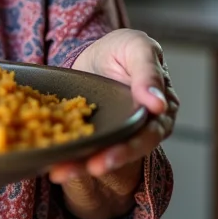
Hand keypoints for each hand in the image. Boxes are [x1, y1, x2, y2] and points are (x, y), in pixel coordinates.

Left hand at [49, 30, 178, 218]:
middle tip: (90, 167)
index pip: (150, 132)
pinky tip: (54, 166)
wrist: (98, 53)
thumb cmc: (124, 49)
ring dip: (84, 165)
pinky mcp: (98, 135)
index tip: (111, 156)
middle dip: (108, 160)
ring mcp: (120, 132)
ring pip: (106, 153)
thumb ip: (148, 73)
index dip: (131, 146)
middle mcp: (145, 126)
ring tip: (62, 172)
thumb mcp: (138, 47)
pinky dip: (71, 159)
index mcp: (163, 106)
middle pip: (128, 149)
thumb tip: (158, 104)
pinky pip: (87, 149)